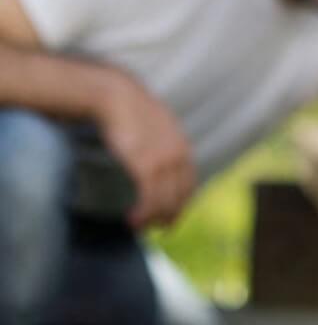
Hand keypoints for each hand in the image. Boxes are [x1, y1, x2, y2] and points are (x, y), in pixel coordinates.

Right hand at [95, 70, 196, 228]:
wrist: (119, 97)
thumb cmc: (133, 111)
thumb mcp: (158, 127)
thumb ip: (164, 144)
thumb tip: (160, 160)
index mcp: (183, 145)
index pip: (190, 182)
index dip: (183, 202)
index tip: (173, 214)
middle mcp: (178, 155)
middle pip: (180, 195)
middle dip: (171, 215)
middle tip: (160, 228)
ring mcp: (163, 160)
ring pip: (165, 201)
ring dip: (154, 218)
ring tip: (140, 226)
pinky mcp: (145, 165)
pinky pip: (149, 198)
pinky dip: (144, 213)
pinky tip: (133, 218)